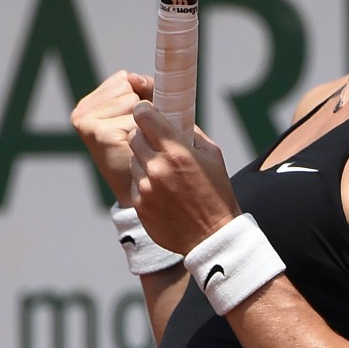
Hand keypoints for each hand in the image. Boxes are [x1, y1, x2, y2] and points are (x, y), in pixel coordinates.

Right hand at [70, 71, 152, 206]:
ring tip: (139, 142)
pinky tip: (136, 149)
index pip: (126, 79)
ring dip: (145, 120)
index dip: (143, 95)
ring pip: (134, 99)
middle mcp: (81, 111)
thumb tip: (131, 77)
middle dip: (144, 107)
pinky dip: (145, 131)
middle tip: (141, 135)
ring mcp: (87, 121)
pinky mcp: (98, 132)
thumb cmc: (149, 147)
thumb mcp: (145, 110)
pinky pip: (136, 114)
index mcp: (89, 103)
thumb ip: (142, 87)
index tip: (143, 121)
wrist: (145, 188)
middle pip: (129, 85)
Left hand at [128, 101, 240, 254]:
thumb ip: (191, 133)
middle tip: (157, 142)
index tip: (147, 112)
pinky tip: (162, 191)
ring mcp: (145, 188)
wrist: (211, 236)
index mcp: (176, 152)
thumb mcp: (213, 156)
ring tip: (163, 171)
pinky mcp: (139, 204)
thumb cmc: (216, 193)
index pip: (143, 117)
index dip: (144, 111)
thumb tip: (174, 116)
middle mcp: (156, 167)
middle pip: (133, 136)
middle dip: (144, 135)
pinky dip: (144, 182)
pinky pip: (134, 182)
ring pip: (132, 159)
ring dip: (143, 160)